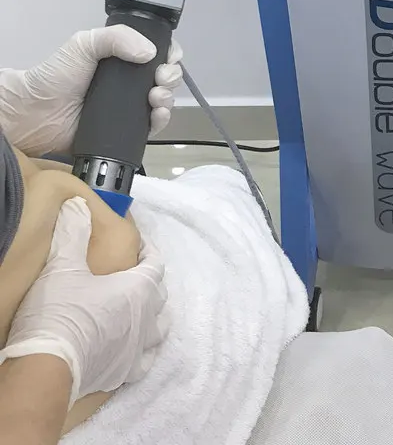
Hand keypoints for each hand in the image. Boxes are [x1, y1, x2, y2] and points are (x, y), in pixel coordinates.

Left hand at [0, 26, 182, 155]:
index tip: (168, 59)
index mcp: (125, 58)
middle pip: (167, 77)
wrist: (37, 112)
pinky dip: (162, 120)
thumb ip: (116, 37)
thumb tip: (149, 52)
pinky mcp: (128, 129)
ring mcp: (131, 106)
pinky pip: (154, 126)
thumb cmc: (56, 76)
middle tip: (160, 78)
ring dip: (168, 98)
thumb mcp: (84, 43)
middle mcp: (132, 81)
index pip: (159, 53)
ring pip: (165, 101)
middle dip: (172, 76)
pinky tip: (156, 114)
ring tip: (155, 97)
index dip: (171, 55)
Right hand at [0, 198, 168, 406]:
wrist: (45, 369)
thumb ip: (73, 232)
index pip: (155, 264)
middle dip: (150, 282)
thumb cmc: (60, 313)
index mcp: (139, 289)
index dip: (150, 252)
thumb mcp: (63, 265)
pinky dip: (140, 352)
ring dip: (151, 317)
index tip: (142, 246)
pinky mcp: (124, 374)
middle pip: (159, 295)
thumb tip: (77, 206)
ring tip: (139, 311)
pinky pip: (143, 361)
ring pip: (157, 329)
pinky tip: (130, 349)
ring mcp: (138, 349)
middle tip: (135, 275)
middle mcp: (147, 318)